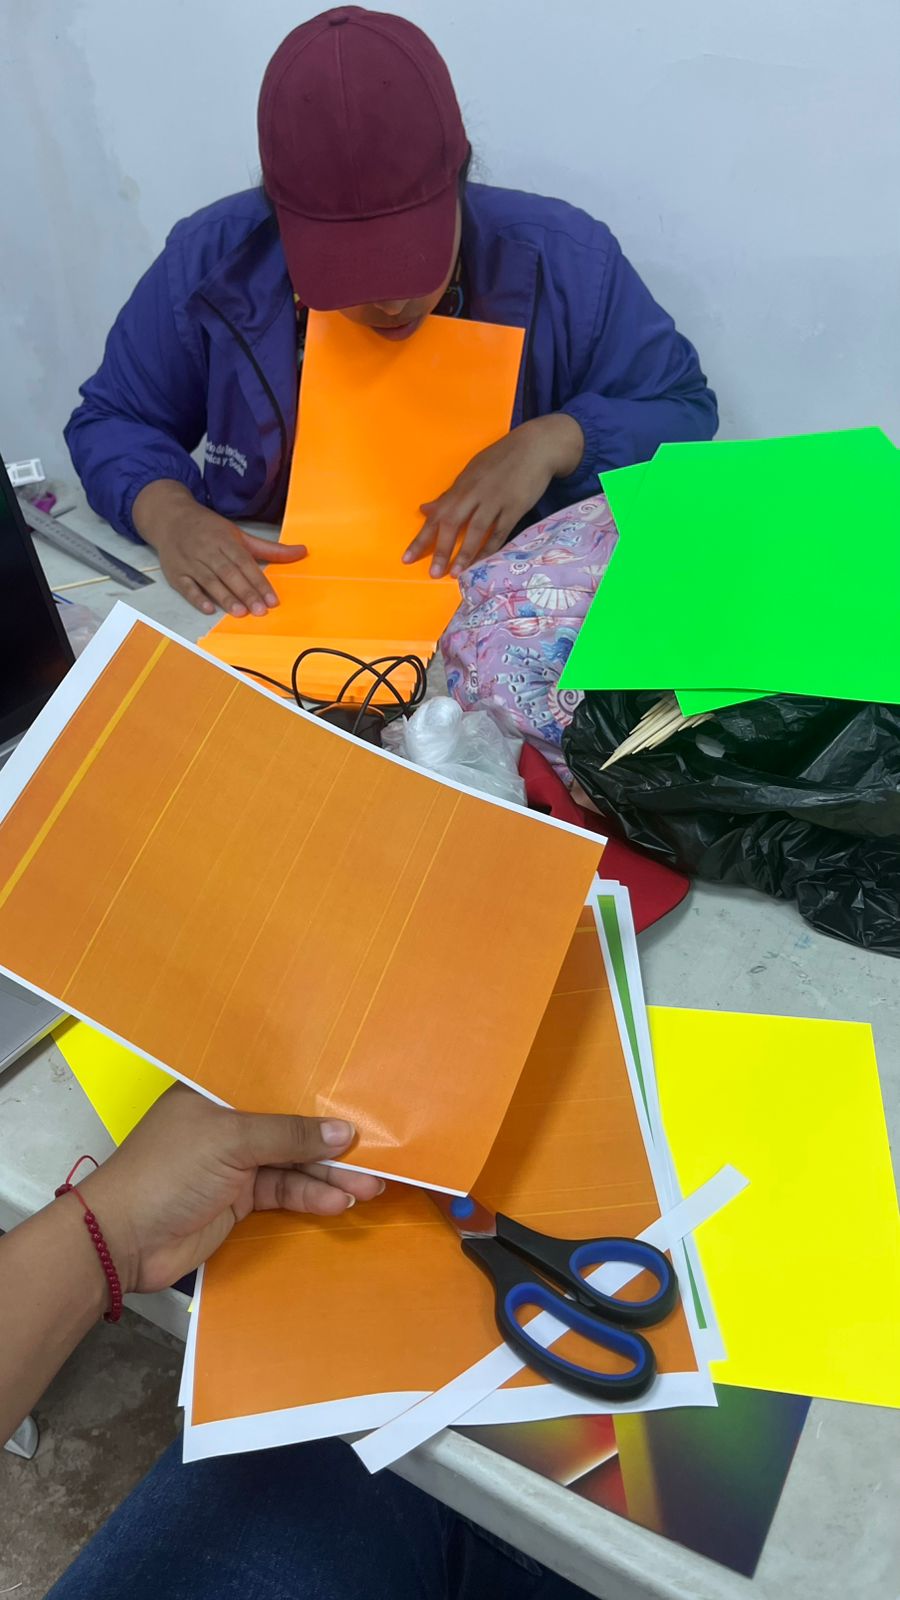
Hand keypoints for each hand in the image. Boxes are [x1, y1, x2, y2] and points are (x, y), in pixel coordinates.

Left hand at [79, 1084, 382, 1294]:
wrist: (123, 1240)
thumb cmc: (167, 1172)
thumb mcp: (230, 1141)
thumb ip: (290, 1135)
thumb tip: (345, 1132)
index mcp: (216, 1092)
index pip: (275, 1084)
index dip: (316, 1093)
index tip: (359, 1099)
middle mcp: (227, 1124)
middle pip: (291, 1129)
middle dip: (331, 1143)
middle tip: (377, 1155)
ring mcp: (234, 1164)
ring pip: (293, 1165)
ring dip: (329, 1176)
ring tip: (370, 1186)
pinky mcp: (239, 1201)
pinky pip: (284, 1193)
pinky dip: (311, 1198)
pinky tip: (337, 1202)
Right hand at [132, 480, 306, 616]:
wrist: (170, 517)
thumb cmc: (209, 529)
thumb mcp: (239, 534)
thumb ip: (269, 548)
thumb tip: (303, 551)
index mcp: (225, 540)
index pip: (245, 563)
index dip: (259, 582)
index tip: (272, 600)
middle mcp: (208, 550)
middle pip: (228, 573)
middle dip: (245, 592)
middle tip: (260, 611)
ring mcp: (190, 561)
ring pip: (209, 581)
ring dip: (224, 597)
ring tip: (240, 613)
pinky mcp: (175, 572)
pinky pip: (186, 586)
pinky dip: (196, 598)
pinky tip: (209, 610)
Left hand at [403, 414, 583, 578]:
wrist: (535, 447)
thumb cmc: (500, 460)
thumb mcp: (471, 472)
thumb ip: (449, 495)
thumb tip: (425, 509)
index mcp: (462, 485)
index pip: (437, 515)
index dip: (422, 538)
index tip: (407, 558)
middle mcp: (475, 493)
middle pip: (453, 523)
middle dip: (441, 549)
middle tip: (433, 573)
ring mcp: (495, 500)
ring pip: (477, 530)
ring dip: (465, 553)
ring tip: (456, 573)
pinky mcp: (515, 507)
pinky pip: (500, 531)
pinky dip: (490, 548)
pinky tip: (482, 562)